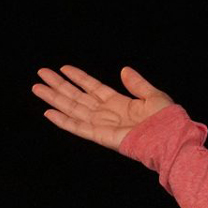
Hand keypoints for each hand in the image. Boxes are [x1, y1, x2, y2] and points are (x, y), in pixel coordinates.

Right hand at [32, 65, 174, 151]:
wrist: (171, 140)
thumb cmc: (167, 121)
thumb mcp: (154, 97)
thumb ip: (137, 84)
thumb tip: (124, 70)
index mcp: (120, 103)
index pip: (94, 88)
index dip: (79, 77)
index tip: (63, 68)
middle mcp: (108, 114)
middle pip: (78, 97)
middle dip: (59, 85)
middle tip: (41, 73)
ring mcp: (102, 125)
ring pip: (73, 109)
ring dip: (54, 98)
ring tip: (37, 87)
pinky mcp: (100, 136)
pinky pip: (78, 127)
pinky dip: (63, 121)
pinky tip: (48, 112)